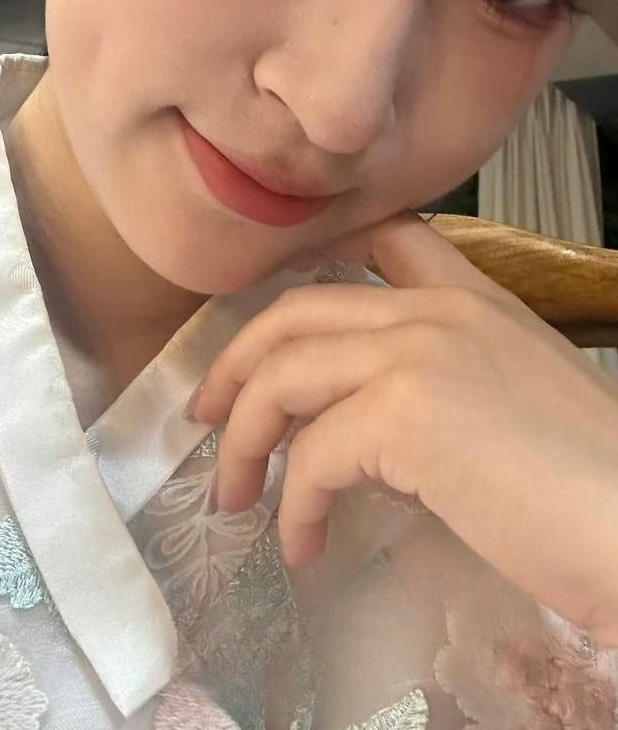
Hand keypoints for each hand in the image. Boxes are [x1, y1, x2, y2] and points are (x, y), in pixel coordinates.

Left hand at [189, 211, 617, 643]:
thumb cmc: (595, 488)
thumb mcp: (517, 403)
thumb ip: (444, 385)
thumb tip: (368, 431)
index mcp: (474, 298)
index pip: (383, 241)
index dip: (313, 266)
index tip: (274, 317)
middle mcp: (439, 309)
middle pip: (298, 312)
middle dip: (237, 363)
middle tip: (208, 415)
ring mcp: (419, 352)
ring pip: (284, 374)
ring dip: (243, 440)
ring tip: (233, 496)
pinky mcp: (405, 413)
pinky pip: (312, 455)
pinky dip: (293, 506)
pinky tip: (301, 546)